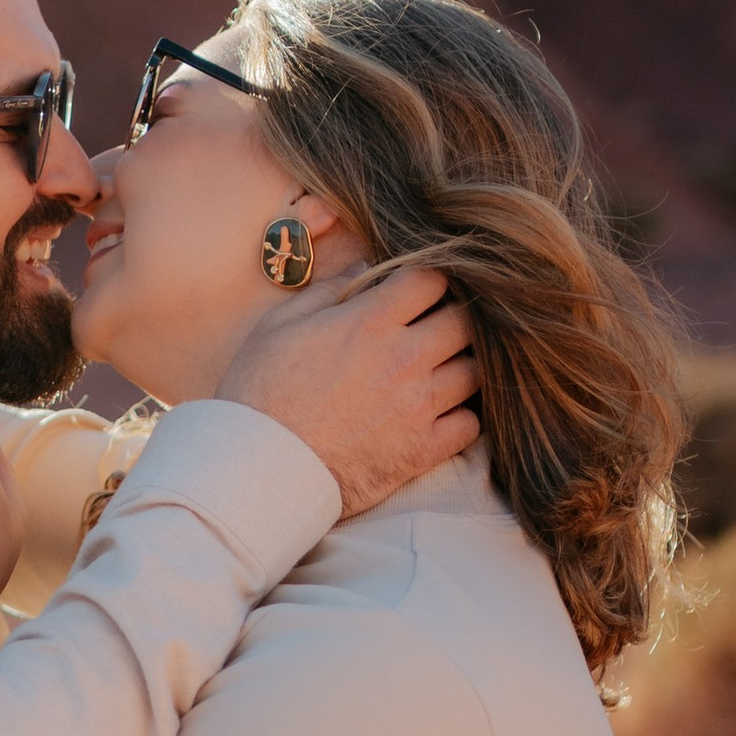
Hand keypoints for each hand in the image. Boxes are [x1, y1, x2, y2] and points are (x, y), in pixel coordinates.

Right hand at [216, 263, 480, 517]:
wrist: (260, 469)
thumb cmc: (260, 393)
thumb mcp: (278, 325)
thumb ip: (326, 291)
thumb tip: (362, 267)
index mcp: (370, 323)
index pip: (432, 279)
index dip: (426, 278)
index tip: (415, 289)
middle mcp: (405, 359)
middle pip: (465, 321)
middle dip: (452, 317)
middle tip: (432, 326)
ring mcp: (419, 407)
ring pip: (476, 372)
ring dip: (460, 365)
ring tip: (438, 369)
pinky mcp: (423, 450)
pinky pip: (471, 425)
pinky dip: (461, 416)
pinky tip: (439, 413)